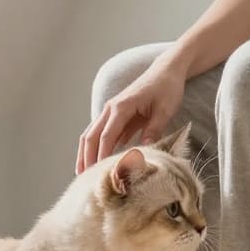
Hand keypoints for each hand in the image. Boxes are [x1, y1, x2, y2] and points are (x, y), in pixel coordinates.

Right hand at [78, 56, 186, 172]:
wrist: (166, 71)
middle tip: (85, 179)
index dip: (101, 155)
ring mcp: (111, 111)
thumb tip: (144, 150)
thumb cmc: (166, 88)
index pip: (106, 135)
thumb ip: (154, 130)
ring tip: (82, 174)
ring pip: (91, 134)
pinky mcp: (116, 115)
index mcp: (122, 106)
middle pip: (91, 136)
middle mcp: (111, 108)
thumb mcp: (165, 110)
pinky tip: (96, 162)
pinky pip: (101, 133)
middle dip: (86, 158)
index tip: (99, 173)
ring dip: (86, 153)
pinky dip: (96, 148)